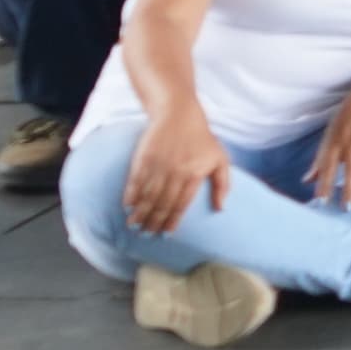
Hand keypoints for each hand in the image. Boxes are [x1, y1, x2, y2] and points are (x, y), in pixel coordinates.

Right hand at [124, 109, 233, 233]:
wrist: (179, 114)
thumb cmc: (202, 139)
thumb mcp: (220, 159)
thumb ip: (223, 184)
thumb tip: (221, 208)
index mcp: (193, 175)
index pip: (181, 205)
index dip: (172, 221)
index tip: (166, 235)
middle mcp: (175, 172)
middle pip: (162, 203)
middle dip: (153, 221)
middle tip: (146, 234)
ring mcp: (158, 165)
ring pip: (147, 195)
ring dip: (140, 212)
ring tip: (134, 226)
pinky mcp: (143, 158)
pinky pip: (135, 180)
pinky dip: (131, 194)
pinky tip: (128, 206)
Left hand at [309, 77, 350, 207]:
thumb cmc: (347, 118)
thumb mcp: (330, 136)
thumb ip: (320, 160)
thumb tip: (306, 181)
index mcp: (335, 142)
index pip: (328, 167)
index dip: (325, 184)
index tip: (322, 202)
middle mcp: (350, 141)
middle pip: (349, 169)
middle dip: (348, 189)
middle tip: (348, 208)